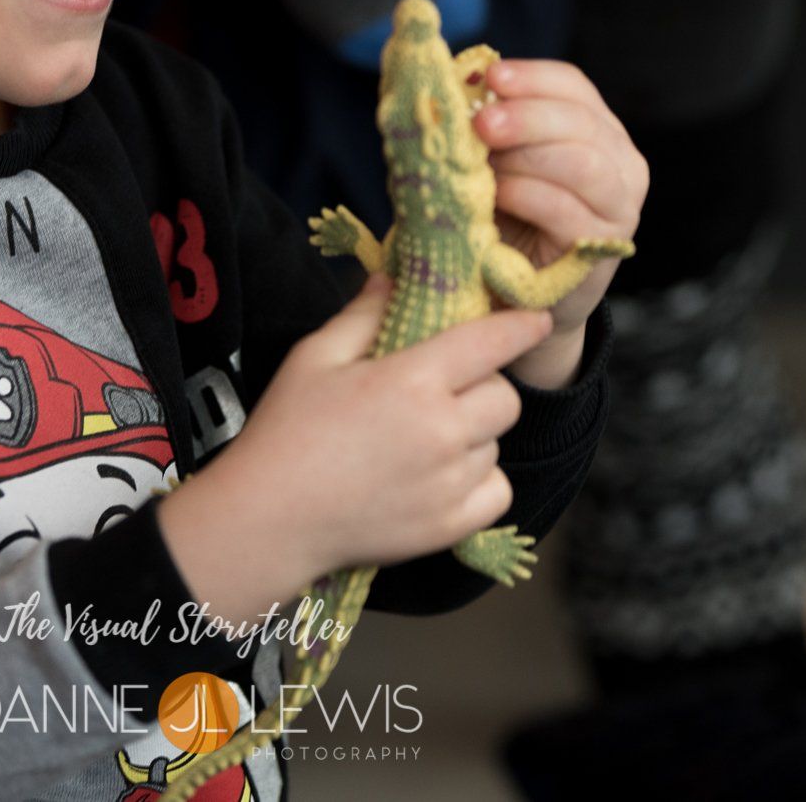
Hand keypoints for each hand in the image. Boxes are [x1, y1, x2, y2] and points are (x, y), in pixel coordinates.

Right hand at [156, 274, 552, 621]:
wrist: (271, 518)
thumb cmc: (287, 428)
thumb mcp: (315, 356)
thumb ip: (362, 314)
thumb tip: (393, 278)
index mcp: (411, 380)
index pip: (491, 343)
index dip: (521, 326)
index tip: (535, 319)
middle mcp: (442, 432)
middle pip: (506, 397)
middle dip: (485, 384)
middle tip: (447, 387)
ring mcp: (450, 484)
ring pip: (497, 444)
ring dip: (475, 433)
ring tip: (428, 435)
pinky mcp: (450, 526)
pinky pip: (498, 493)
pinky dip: (480, 481)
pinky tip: (441, 474)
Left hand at [473, 59, 647, 341]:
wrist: (513, 292)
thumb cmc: (498, 216)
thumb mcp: (489, 161)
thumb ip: (481, 124)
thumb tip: (458, 78)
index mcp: (593, 127)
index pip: (572, 86)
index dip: (531, 77)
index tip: (489, 76)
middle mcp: (620, 161)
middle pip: (580, 121)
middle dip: (525, 116)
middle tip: (479, 121)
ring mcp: (619, 205)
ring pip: (583, 162)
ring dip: (525, 157)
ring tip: (483, 164)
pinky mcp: (603, 246)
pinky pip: (567, 211)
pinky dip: (527, 196)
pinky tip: (497, 196)